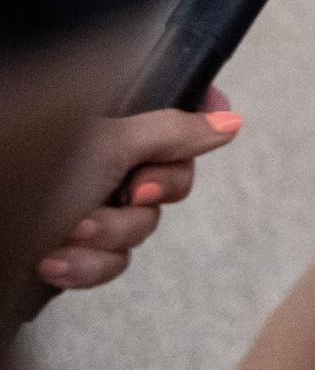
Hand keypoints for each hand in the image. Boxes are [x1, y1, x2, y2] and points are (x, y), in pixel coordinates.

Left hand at [36, 91, 240, 292]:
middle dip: (150, 193)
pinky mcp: (74, 250)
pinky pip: (113, 262)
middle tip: (130, 192)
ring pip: (143, 225)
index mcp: (110, 119)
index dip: (203, 113)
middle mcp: (102, 158)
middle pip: (172, 174)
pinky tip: (53, 259)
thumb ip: (174, 132)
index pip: (178, 105)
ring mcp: (89, 205)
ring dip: (108, 235)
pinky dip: (86, 264)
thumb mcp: (108, 147)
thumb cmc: (28, 177)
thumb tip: (230, 119)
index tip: (218, 122)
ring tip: (69, 232)